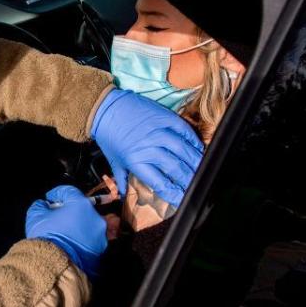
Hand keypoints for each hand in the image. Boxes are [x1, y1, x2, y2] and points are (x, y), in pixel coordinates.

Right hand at [26, 185, 107, 278]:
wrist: (55, 266)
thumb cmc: (46, 238)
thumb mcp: (36, 216)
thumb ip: (41, 206)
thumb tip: (44, 205)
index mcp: (80, 204)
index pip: (69, 191)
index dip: (57, 193)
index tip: (50, 198)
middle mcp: (95, 217)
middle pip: (83, 208)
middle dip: (71, 210)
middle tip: (59, 215)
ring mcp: (100, 235)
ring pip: (90, 225)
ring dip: (81, 225)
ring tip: (68, 231)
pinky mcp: (100, 251)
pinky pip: (92, 240)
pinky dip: (85, 240)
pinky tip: (74, 243)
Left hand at [91, 89, 203, 207]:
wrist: (104, 107)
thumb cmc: (108, 134)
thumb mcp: (114, 160)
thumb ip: (122, 180)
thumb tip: (123, 196)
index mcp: (137, 162)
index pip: (161, 183)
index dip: (175, 194)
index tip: (182, 199)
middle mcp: (150, 148)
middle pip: (176, 169)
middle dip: (189, 180)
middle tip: (196, 186)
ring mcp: (158, 131)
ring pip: (183, 150)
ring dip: (195, 162)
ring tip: (201, 170)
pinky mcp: (164, 117)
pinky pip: (184, 130)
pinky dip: (193, 140)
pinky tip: (198, 148)